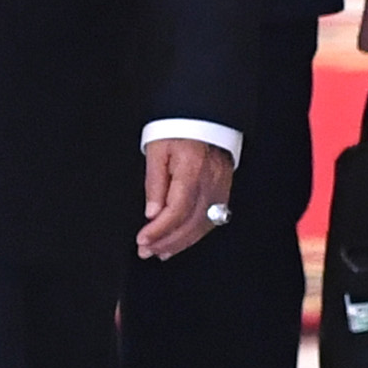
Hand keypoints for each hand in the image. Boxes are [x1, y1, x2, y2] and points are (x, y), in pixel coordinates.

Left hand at [138, 137, 236, 258]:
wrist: (203, 117)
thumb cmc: (178, 130)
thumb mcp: (156, 151)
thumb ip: (154, 183)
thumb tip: (152, 213)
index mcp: (192, 168)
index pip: (177, 209)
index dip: (160, 230)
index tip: (143, 240)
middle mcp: (210, 180)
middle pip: (191, 222)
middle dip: (168, 241)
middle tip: (148, 250)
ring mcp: (220, 186)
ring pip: (203, 225)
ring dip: (181, 242)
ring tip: (161, 251)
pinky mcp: (224, 189)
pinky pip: (212, 218)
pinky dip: (195, 233)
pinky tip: (181, 239)